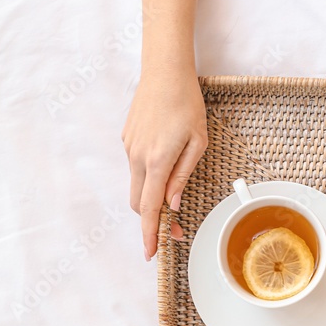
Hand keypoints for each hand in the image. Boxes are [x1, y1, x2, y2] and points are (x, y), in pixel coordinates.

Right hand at [121, 65, 206, 260]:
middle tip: (174, 232)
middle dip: (153, 223)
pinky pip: (136, 169)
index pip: (150, 208)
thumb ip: (183, 176)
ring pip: (137, 187)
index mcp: (157, 160)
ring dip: (151, 202)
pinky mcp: (128, 139)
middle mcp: (138, 157)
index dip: (150, 233)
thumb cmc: (188, 104)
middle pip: (140, 203)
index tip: (152, 253)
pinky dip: (148, 181)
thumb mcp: (198, 142)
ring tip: (173, 207)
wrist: (165, 73)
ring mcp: (129, 148)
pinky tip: (165, 174)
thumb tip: (172, 204)